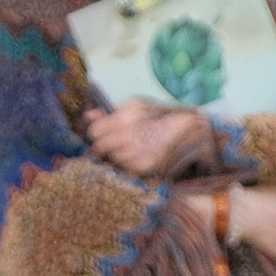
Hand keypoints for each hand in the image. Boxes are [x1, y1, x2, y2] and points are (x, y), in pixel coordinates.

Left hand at [87, 99, 208, 176]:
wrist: (187, 132)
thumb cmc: (160, 116)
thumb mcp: (136, 105)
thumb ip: (110, 112)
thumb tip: (88, 116)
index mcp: (124, 118)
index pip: (94, 132)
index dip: (97, 133)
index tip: (101, 133)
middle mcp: (127, 137)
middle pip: (100, 148)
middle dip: (103, 146)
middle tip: (114, 143)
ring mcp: (135, 155)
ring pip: (111, 160)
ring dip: (115, 156)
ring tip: (130, 148)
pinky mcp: (142, 168)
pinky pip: (124, 169)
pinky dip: (127, 165)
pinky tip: (137, 157)